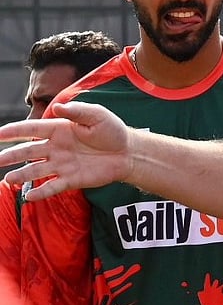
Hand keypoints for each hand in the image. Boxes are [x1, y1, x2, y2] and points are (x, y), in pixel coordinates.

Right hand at [0, 101, 131, 200]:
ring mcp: (62, 164)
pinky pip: (52, 187)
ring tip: (8, 180)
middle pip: (28, 151)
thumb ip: (77, 111)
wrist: (128, 153)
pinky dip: (41, 192)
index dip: (14, 131)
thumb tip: (58, 107)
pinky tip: (29, 197)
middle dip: (11, 155)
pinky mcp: (71, 179)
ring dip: (21, 175)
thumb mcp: (97, 115)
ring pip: (36, 170)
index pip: (32, 129)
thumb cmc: (112, 131)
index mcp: (59, 129)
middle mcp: (56, 148)